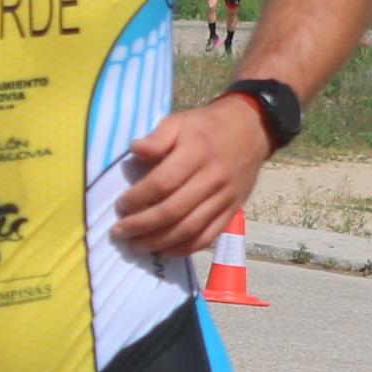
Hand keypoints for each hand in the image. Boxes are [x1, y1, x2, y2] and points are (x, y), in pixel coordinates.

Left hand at [112, 96, 274, 255]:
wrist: (251, 131)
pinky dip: (184, 249)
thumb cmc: (207, 127)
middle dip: (141, 225)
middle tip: (119, 232)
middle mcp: (212, 178)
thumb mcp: (180, 121)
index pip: (163, 182)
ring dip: (159, 242)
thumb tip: (135, 149)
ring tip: (136, 245)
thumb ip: (157, 137)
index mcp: (197, 153)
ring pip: (189, 229)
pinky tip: (164, 251)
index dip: (138, 198)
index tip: (120, 205)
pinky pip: (208, 236)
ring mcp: (224, 198)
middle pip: (173, 211)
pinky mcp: (232, 211)